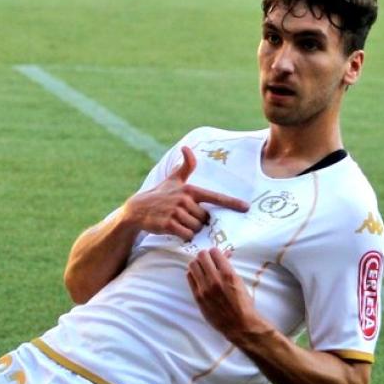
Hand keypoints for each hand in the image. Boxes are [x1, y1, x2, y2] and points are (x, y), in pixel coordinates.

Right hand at [122, 147, 248, 240]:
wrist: (138, 209)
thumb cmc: (160, 194)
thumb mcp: (173, 179)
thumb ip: (185, 165)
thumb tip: (187, 147)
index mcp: (190, 189)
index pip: (215, 197)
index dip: (231, 203)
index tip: (246, 207)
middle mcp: (184, 199)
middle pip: (205, 219)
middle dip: (198, 222)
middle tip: (185, 217)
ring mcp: (176, 212)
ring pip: (196, 228)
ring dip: (190, 230)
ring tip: (179, 223)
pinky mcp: (168, 224)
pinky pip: (186, 235)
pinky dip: (184, 236)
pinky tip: (175, 230)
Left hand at [186, 247, 263, 340]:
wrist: (239, 324)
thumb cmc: (243, 303)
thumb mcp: (239, 281)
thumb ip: (229, 268)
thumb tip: (224, 255)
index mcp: (228, 274)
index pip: (214, 252)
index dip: (215, 252)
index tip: (216, 256)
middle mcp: (215, 279)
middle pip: (201, 255)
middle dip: (205, 256)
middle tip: (208, 260)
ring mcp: (204, 288)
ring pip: (193, 265)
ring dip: (198, 263)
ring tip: (202, 268)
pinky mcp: (198, 296)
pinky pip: (189, 278)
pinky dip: (193, 274)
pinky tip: (198, 277)